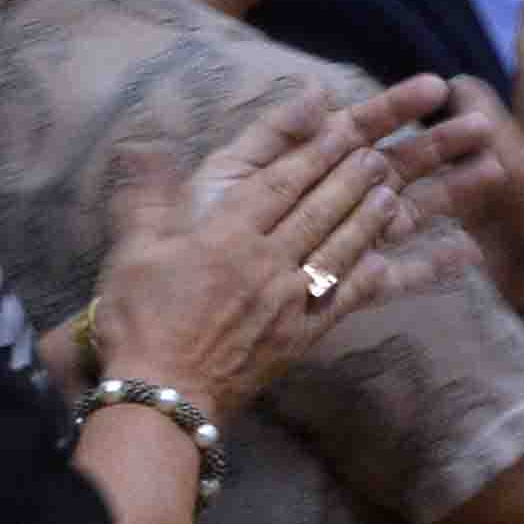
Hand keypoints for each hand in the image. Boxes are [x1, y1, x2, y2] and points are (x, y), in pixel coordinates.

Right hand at [91, 79, 438, 407]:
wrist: (160, 394)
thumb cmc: (139, 320)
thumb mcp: (131, 252)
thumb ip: (146, 197)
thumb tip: (144, 147)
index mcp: (224, 236)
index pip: (279, 185)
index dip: (314, 154)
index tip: (342, 129)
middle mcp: (265, 262)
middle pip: (318, 210)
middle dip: (351, 178)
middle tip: (380, 153)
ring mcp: (289, 300)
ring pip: (339, 248)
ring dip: (369, 218)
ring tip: (392, 192)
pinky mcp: (302, 335)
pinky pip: (344, 300)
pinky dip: (369, 277)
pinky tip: (389, 259)